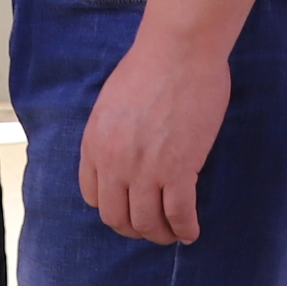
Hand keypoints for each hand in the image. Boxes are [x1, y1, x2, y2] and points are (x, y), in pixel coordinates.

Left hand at [81, 33, 232, 243]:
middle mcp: (114, 163)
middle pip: (117, 217)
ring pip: (148, 223)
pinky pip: (179, 214)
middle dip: (135, 229)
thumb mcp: (111, 103)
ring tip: (174, 233)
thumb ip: (111, 133)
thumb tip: (126, 151)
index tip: (129, 208)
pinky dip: (186, 228)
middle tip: (152, 227)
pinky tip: (192, 231)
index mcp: (94, 145)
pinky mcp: (179, 170)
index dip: (113, 207)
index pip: (94, 196)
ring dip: (161, 234)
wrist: (178, 51)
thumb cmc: (150, 66)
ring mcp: (146, 170)